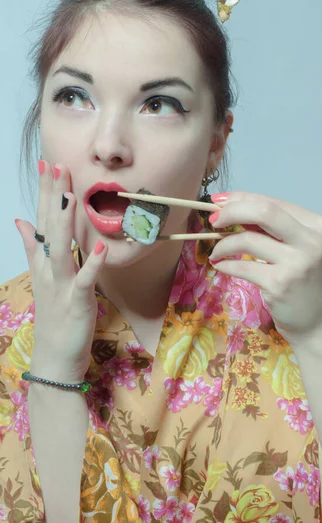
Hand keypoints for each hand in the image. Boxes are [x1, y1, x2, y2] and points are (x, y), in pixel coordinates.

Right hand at [15, 161, 107, 381]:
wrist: (54, 358)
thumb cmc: (53, 315)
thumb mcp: (41, 278)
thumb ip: (33, 248)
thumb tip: (20, 221)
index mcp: (43, 262)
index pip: (41, 220)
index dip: (44, 193)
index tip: (47, 164)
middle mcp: (49, 269)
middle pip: (49, 228)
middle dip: (53, 197)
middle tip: (57, 166)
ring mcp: (62, 285)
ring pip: (62, 249)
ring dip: (66, 223)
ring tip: (71, 196)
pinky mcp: (77, 303)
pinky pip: (85, 282)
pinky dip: (93, 265)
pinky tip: (102, 247)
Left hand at [209, 192, 321, 347]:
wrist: (321, 326)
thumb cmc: (308, 284)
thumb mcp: (300, 249)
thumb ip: (274, 229)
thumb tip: (231, 208)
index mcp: (319, 225)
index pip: (273, 202)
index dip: (242, 198)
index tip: (218, 202)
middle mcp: (312, 241)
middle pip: (263, 212)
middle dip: (231, 211)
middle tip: (213, 221)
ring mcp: (297, 263)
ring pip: (248, 239)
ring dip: (224, 244)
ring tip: (217, 252)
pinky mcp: (280, 284)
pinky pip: (242, 266)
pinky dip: (226, 264)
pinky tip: (221, 266)